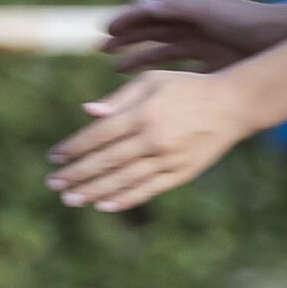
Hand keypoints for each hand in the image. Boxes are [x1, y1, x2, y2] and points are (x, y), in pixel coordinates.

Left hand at [46, 69, 252, 210]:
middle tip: (52, 184)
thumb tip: (87, 111)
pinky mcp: (182, 173)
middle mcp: (154, 139)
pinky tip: (103, 205)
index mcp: (143, 114)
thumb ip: (118, 98)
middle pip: (106, 161)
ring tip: (70, 199)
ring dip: (94, 191)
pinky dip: (125, 199)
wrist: (234, 104)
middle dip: (76, 174)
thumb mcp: (152, 82)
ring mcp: (169, 158)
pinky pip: (149, 190)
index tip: (53, 157)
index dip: (74, 147)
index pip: (98, 135)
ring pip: (124, 179)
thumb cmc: (187, 88)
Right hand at [103, 0, 286, 74]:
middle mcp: (194, 30)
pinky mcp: (214, 69)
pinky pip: (182, 75)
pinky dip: (165, 80)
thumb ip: (172, 8)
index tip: (103, 30)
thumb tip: (136, 5)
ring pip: (163, 55)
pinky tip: (150, 89)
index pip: (150, 15)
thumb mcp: (205, 11)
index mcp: (189, 13)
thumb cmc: (245, 21)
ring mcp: (204, 50)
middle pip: (152, 34)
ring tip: (116, 70)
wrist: (280, 39)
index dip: (126, 21)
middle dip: (126, 40)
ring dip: (139, 60)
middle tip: (100, 49)